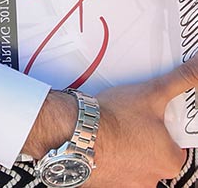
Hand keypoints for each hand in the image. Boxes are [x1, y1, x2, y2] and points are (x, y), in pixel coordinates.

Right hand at [23, 54, 197, 186]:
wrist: (77, 133)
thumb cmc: (115, 119)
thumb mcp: (153, 92)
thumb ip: (181, 80)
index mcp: (170, 160)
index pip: (177, 144)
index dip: (165, 126)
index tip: (153, 115)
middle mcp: (153, 178)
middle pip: (156, 152)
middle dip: (146, 136)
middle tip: (133, 117)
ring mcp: (129, 183)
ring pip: (135, 160)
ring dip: (128, 145)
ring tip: (117, 125)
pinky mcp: (108, 183)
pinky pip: (116, 166)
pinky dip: (111, 153)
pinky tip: (104, 137)